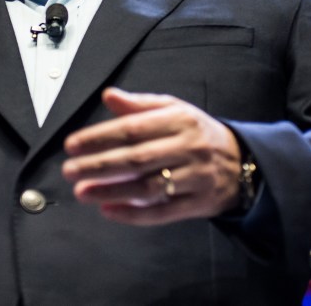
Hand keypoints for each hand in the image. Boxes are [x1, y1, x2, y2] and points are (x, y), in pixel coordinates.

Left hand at [62, 87, 241, 224]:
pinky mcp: (198, 203)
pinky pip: (162, 212)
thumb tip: (109, 95)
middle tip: (70, 170)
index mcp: (179, 120)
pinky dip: (133, 214)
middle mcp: (188, 147)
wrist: (241, 161)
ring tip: (82, 192)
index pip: (132, 128)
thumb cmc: (197, 133)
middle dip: (99, 165)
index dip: (99, 137)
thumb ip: (139, 105)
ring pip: (148, 187)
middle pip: (137, 159)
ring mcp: (195, 177)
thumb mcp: (173, 109)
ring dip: (111, 192)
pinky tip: (108, 211)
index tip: (72, 145)